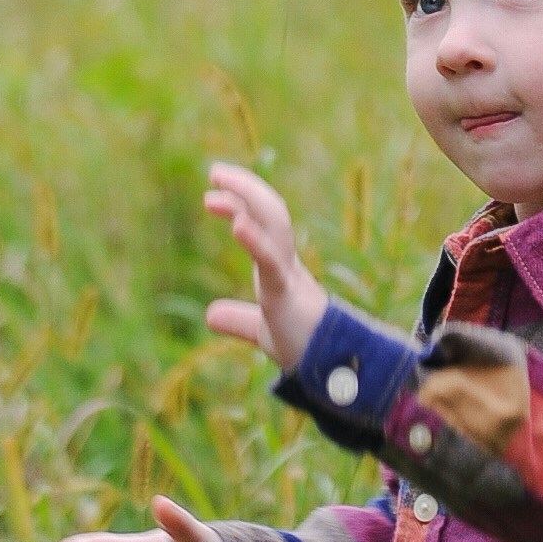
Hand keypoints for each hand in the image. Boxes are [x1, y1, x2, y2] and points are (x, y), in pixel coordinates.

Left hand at [203, 163, 328, 373]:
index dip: (240, 203)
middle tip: (215, 170)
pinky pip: (272, 260)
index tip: (212, 193)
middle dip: (245, 187)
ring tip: (218, 183)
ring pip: (275, 224)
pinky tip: (237, 223)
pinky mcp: (288, 293)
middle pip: (270, 211)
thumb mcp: (262, 330)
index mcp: (280, 266)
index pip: (262, 222)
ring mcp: (289, 274)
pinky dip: (255, 239)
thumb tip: (211, 315)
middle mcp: (287, 261)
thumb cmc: (303, 346)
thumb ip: (240, 319)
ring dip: (247, 198)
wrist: (331, 371)